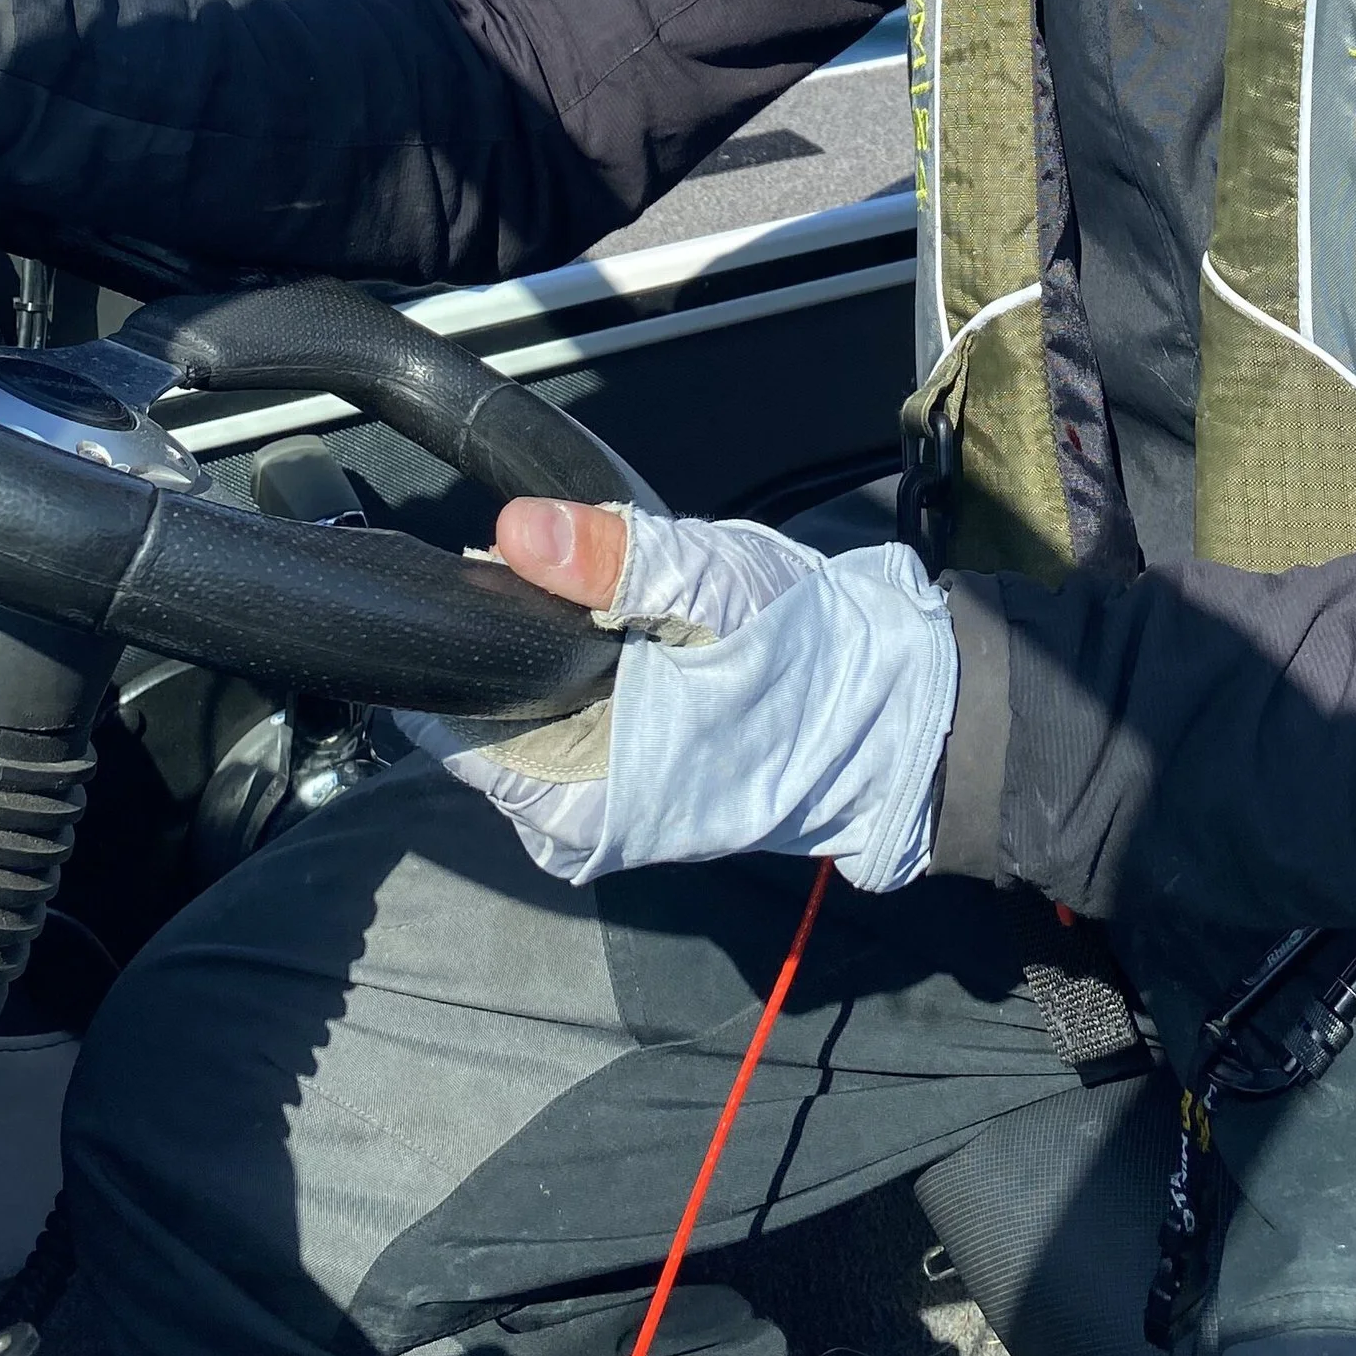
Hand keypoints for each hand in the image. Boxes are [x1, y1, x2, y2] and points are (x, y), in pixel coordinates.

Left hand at [393, 499, 957, 893]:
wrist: (897, 715)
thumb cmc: (811, 652)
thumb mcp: (718, 584)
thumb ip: (618, 560)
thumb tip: (516, 529)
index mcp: (586, 797)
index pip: (458, 730)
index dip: (466, 644)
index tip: (483, 577)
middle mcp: (580, 826)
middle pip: (485, 725)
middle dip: (508, 648)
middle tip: (560, 575)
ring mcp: (604, 819)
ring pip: (522, 729)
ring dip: (543, 665)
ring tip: (600, 606)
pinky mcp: (630, 800)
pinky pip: (560, 739)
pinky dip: (572, 688)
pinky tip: (616, 644)